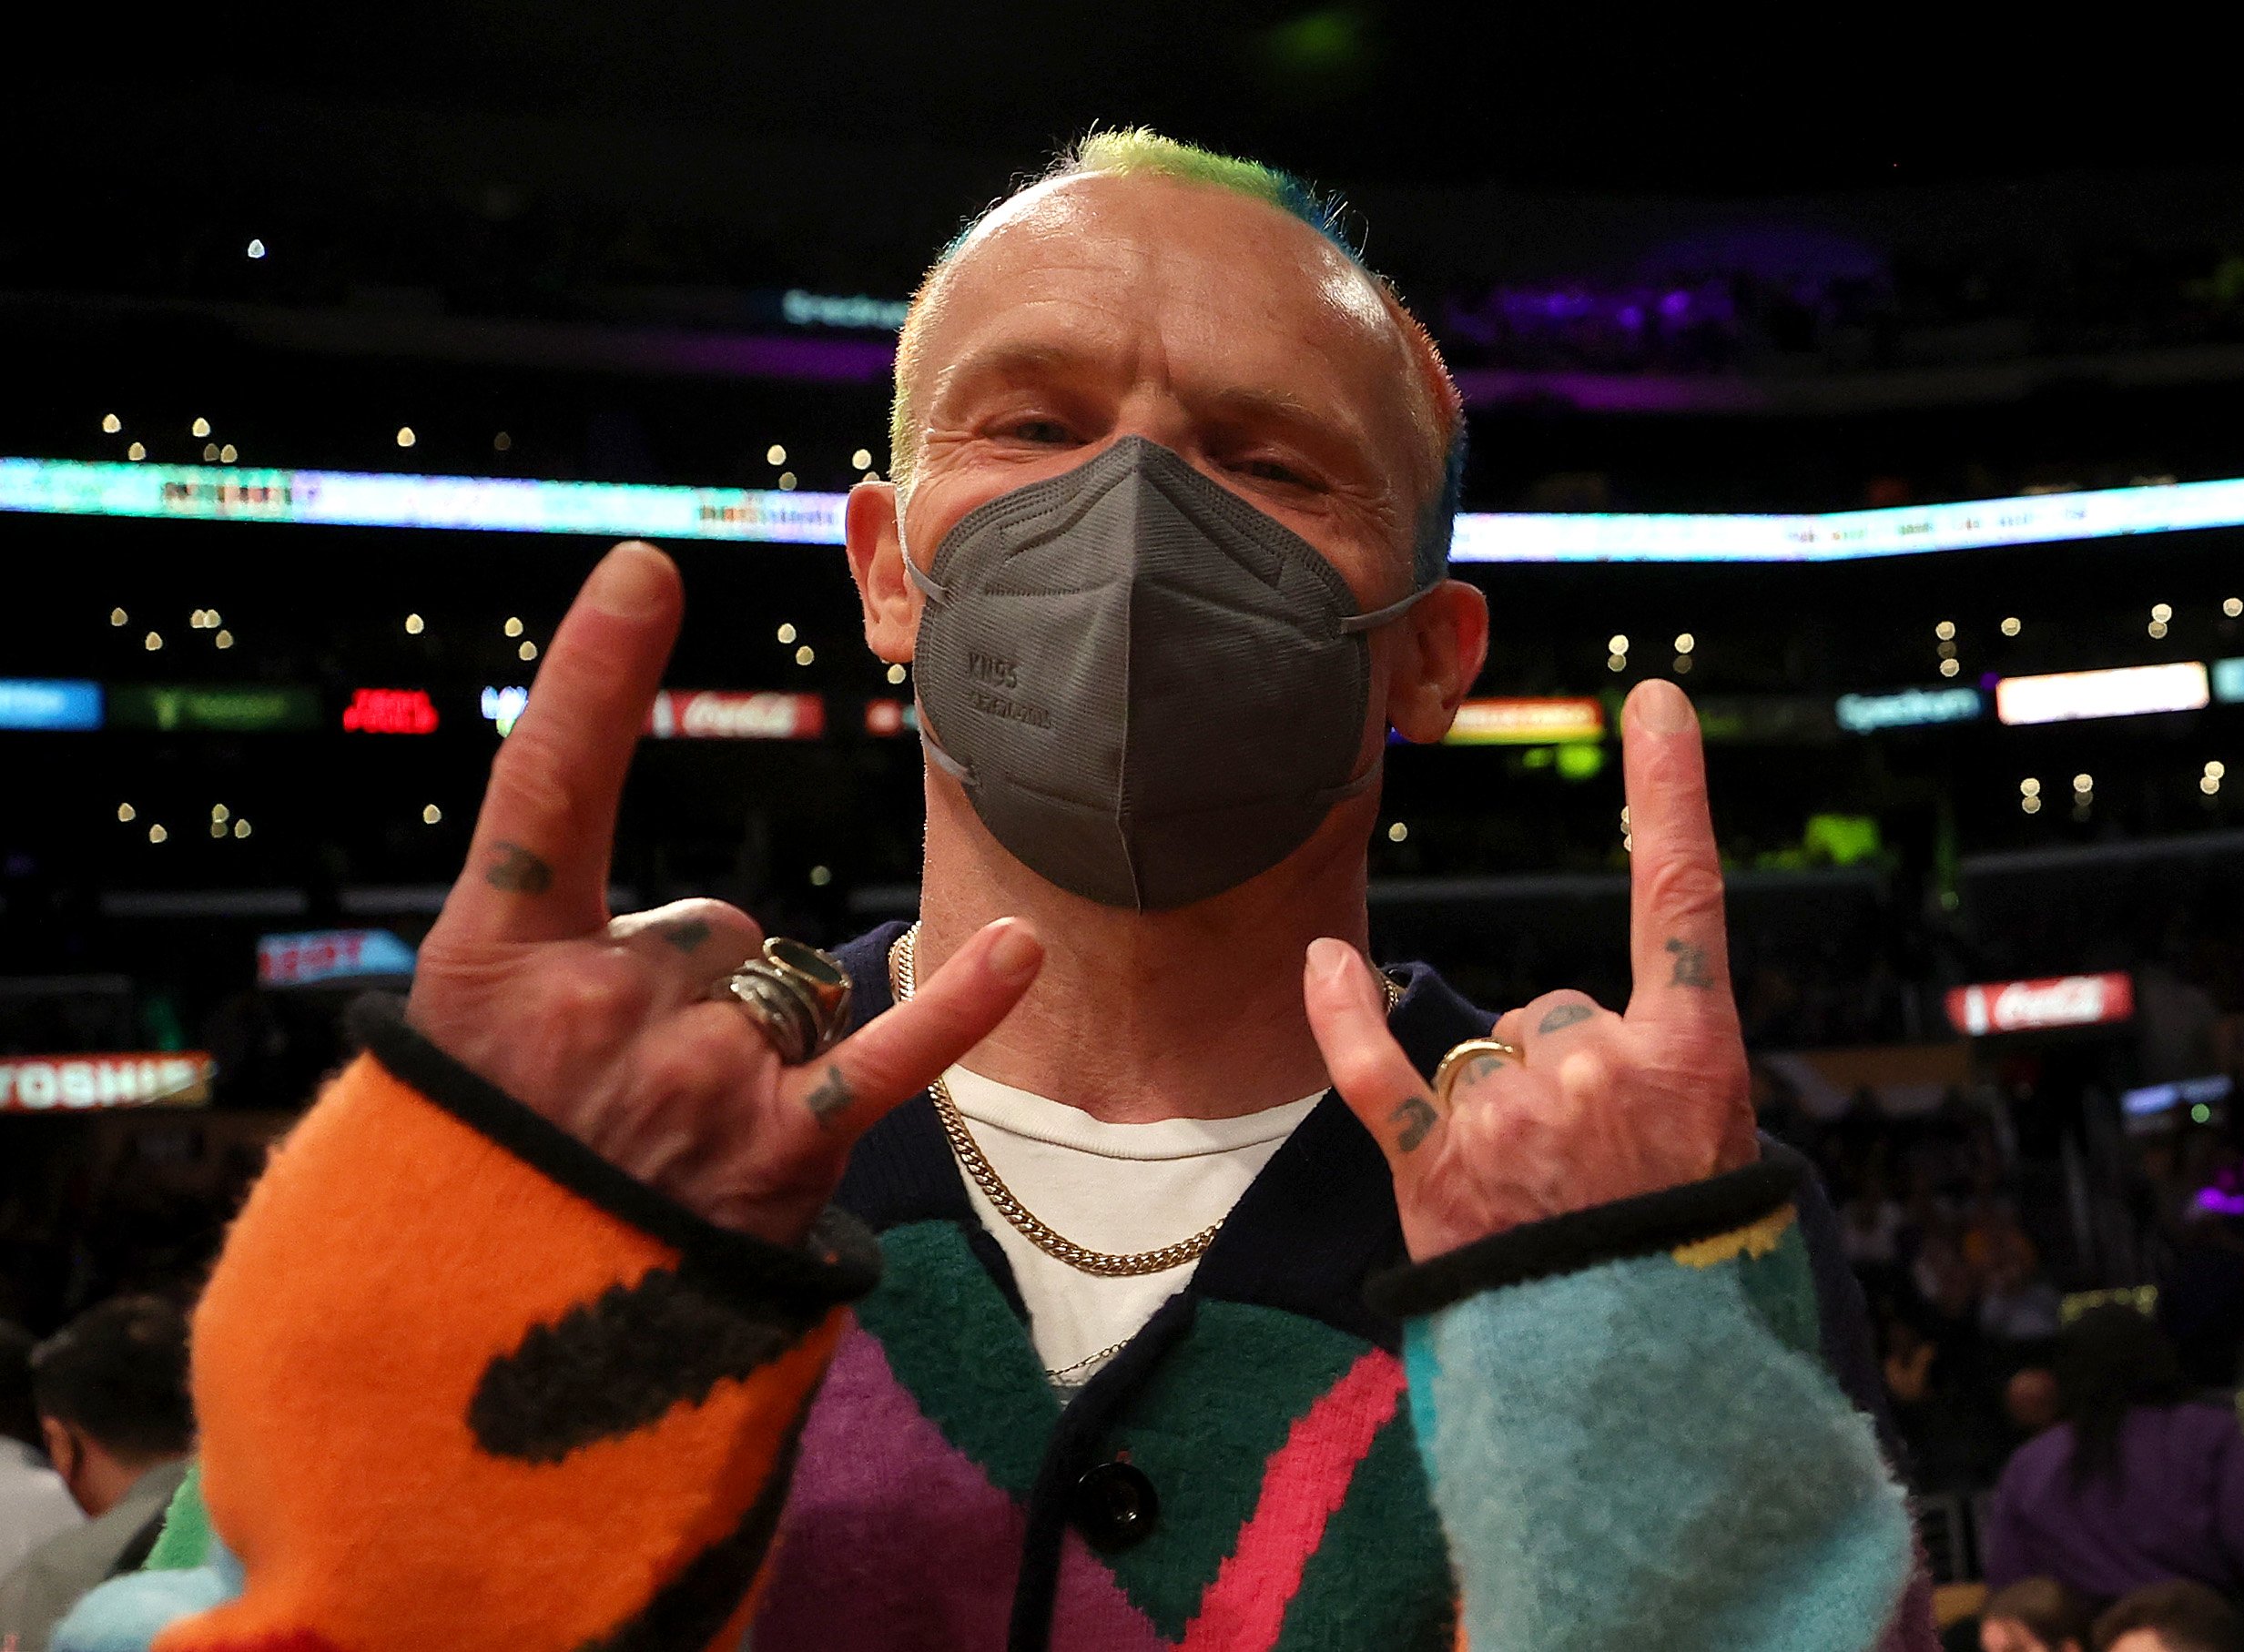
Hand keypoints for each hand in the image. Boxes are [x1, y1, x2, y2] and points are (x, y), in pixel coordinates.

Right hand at [405, 542, 1042, 1246]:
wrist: (473, 1376)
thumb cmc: (471, 1191)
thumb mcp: (453, 1057)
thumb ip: (559, 961)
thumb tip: (713, 937)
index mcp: (491, 969)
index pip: (544, 791)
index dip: (593, 675)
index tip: (645, 569)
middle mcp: (593, 1008)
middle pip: (711, 923)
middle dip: (689, 989)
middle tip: (617, 1099)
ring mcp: (688, 1081)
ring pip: (781, 986)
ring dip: (752, 1045)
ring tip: (672, 1148)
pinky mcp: (774, 1156)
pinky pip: (881, 1059)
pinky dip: (957, 1009)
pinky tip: (1017, 946)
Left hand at [1304, 678, 1755, 1259]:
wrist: (1634, 1382)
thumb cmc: (1680, 1262)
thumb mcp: (1717, 1150)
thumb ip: (1661, 1064)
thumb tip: (1590, 1026)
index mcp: (1692, 1058)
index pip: (1683, 895)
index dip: (1671, 791)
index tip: (1652, 698)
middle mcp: (1599, 1068)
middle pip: (1556, 1008)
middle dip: (1566, 1070)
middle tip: (1598, 1167)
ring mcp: (1514, 1119)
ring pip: (1488, 1054)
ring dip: (1503, 1107)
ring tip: (1544, 1200)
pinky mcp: (1436, 1171)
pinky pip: (1376, 1072)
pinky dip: (1344, 1015)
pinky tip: (1324, 959)